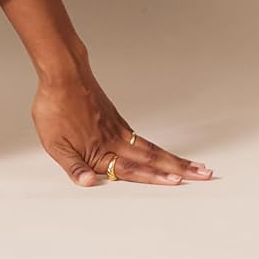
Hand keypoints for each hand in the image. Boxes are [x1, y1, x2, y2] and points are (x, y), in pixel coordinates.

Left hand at [31, 63, 214, 186]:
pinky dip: (156, 149)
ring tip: (195, 167)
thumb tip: (89, 183)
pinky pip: (141, 139)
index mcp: (100, 151)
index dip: (153, 177)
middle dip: (178, 169)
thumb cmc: (55, 108)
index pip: (130, 170)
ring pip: (150, 149)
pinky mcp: (116, 120)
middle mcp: (115, 142)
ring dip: (173, 160)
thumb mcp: (54, 143)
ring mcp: (118, 130)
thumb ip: (73, 166)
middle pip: (151, 159)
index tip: (177, 182)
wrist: (62, 75)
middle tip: (204, 175)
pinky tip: (163, 154)